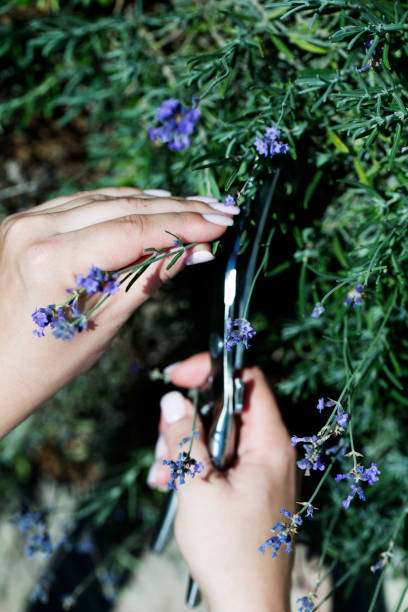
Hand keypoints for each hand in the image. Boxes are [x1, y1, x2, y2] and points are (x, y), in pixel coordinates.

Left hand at [0, 188, 236, 436]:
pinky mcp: (26, 220)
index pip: (134, 231)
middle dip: (177, 210)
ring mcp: (26, 219)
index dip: (185, 225)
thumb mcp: (107, 322)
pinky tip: (152, 206)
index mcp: (53, 261)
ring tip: (197, 208)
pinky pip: (84, 203)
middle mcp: (36, 229)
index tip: (222, 222)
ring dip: (154, 204)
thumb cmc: (49, 358)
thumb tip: (197, 250)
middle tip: (220, 211)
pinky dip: (121, 205)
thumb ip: (151, 277)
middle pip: (123, 208)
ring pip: (106, 199)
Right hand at [148, 353, 296, 611]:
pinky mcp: (251, 489)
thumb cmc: (229, 551)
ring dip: (183, 449)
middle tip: (162, 448)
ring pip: (217, 436)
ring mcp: (261, 471)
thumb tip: (172, 399)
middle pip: (225, 409)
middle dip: (187, 421)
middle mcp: (271, 451)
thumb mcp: (197, 487)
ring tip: (161, 478)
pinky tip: (170, 487)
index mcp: (270, 443)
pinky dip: (194, 468)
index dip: (211, 370)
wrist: (248, 607)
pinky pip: (220, 461)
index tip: (176, 377)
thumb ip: (184, 438)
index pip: (246, 379)